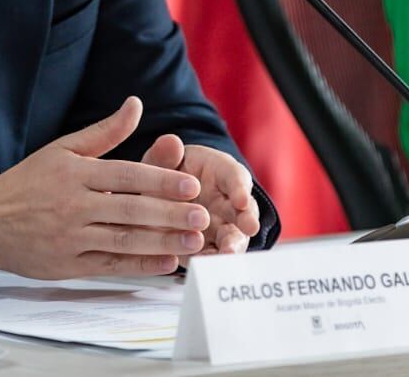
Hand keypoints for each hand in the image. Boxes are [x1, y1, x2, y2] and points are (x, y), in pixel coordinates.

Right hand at [0, 96, 210, 277]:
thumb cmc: (30, 181)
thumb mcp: (64, 149)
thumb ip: (105, 132)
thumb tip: (136, 104)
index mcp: (76, 173)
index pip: (127, 176)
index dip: (161, 181)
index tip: (192, 184)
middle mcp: (75, 205)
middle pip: (131, 210)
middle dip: (170, 214)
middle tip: (202, 216)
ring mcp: (71, 237)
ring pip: (124, 240)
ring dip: (162, 242)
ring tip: (193, 241)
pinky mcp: (68, 264)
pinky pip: (109, 265)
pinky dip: (139, 265)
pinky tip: (165, 263)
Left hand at [142, 136, 259, 257]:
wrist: (159, 198)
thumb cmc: (167, 175)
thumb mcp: (162, 162)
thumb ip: (164, 154)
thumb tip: (170, 142)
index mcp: (221, 173)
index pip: (235, 177)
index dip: (239, 188)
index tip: (241, 198)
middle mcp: (228, 202)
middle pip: (244, 211)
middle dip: (246, 219)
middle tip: (248, 228)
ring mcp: (221, 227)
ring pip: (233, 237)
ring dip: (232, 246)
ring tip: (227, 254)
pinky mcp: (208, 248)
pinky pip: (212, 256)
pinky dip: (209, 261)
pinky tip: (203, 266)